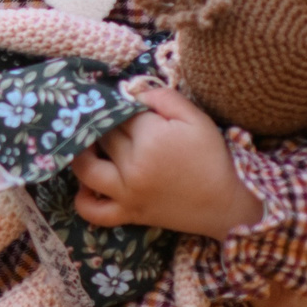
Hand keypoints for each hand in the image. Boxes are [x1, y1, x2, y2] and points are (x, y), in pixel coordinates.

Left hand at [70, 86, 263, 236]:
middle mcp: (133, 165)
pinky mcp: (128, 214)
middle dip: (103, 125)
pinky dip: (83, 200)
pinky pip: (93, 212)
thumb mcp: (196, 119)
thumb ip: (164, 97)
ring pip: (85, 169)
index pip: (118, 112)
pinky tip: (87, 185)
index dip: (120, 106)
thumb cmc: (212, 158)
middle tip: (110, 121)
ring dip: (81, 154)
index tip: (124, 105)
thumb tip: (133, 92)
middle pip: (101, 136)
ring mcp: (127, 192)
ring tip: (88, 144)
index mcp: (150, 137)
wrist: (226, 204)